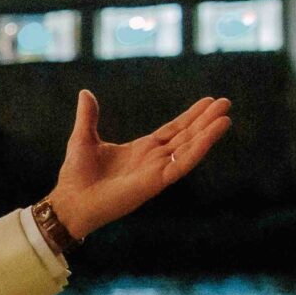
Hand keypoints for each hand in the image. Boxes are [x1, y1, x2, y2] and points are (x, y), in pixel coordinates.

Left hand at [46, 90, 232, 239]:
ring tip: (226, 117)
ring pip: (188, 148)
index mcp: (141, 150)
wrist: (70, 201)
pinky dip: (198, 149)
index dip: (190, 116)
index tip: (208, 102)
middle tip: (226, 102)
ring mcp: (156, 171)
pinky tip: (211, 134)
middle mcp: (153, 160)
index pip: (173, 130)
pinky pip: (182, 164)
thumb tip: (85, 93)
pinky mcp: (156, 182)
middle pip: (186, 136)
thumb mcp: (83, 138)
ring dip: (208, 133)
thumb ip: (88, 116)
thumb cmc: (76, 176)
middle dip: (205, 120)